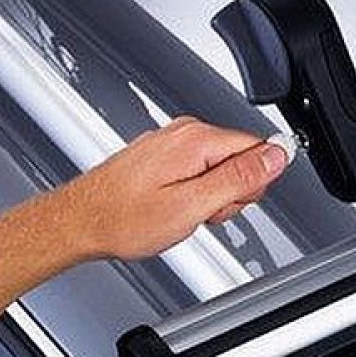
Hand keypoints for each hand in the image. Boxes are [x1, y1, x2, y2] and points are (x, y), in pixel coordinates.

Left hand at [62, 117, 288, 260]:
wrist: (79, 224)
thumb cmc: (123, 219)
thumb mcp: (192, 205)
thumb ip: (240, 178)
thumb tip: (276, 157)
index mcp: (197, 140)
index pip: (258, 148)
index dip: (252, 183)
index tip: (230, 201)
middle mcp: (186, 132)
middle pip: (241, 158)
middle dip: (231, 192)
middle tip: (201, 211)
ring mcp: (173, 142)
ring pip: (221, 167)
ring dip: (212, 196)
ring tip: (183, 212)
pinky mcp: (165, 155)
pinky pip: (200, 170)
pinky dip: (194, 192)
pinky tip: (174, 207)